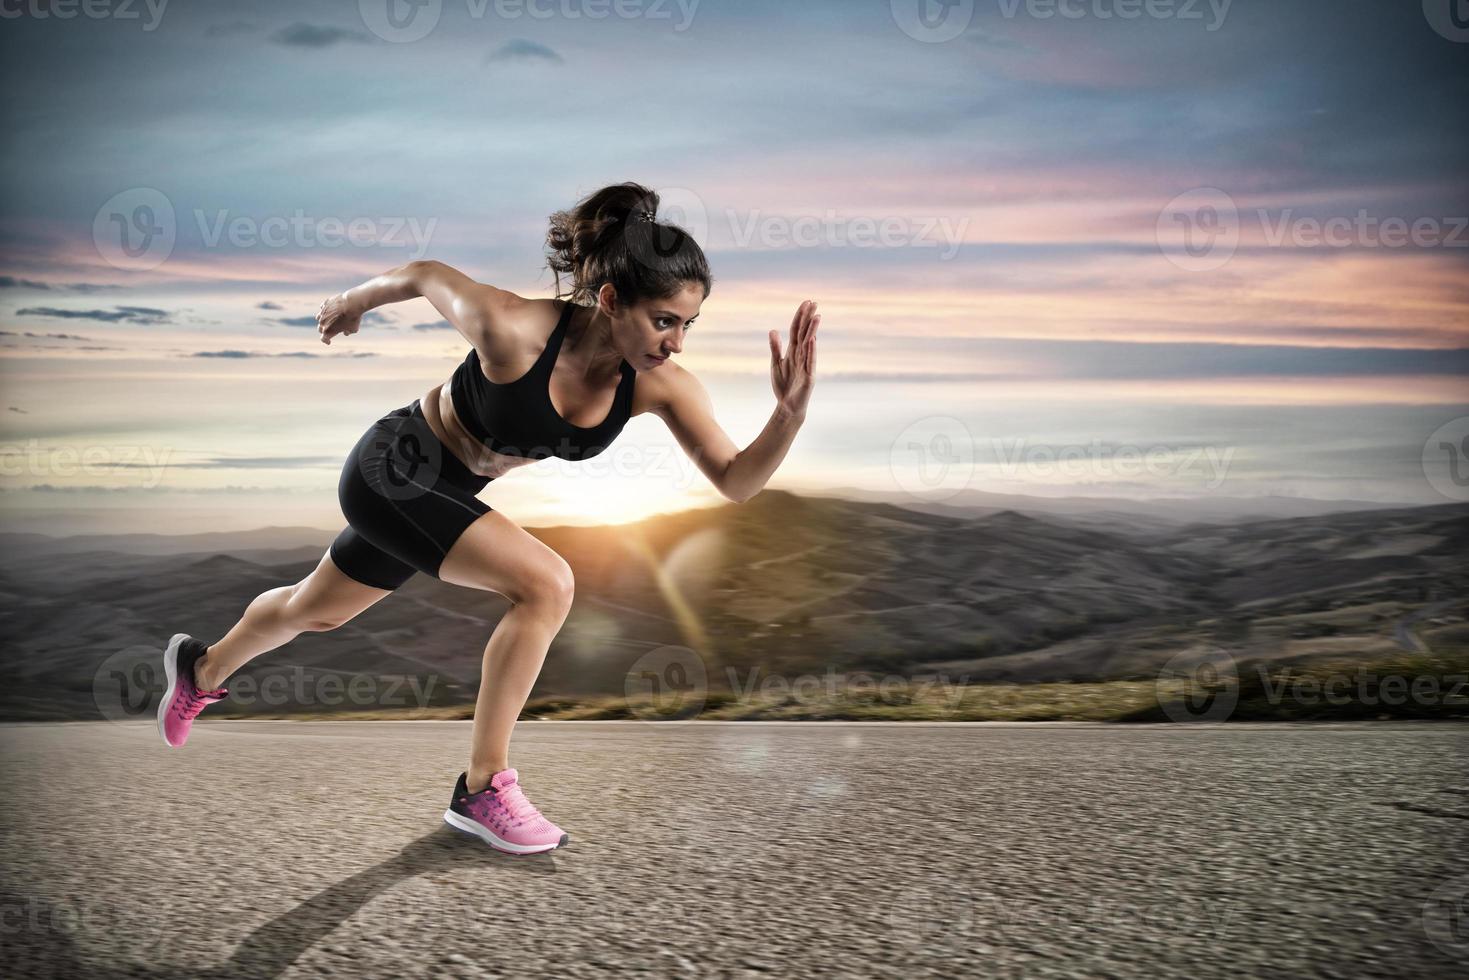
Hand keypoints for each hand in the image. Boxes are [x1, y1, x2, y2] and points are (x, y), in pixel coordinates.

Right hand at [317, 293, 361, 345]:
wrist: (353, 303)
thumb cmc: (354, 318)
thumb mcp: (354, 328)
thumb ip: (348, 332)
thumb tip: (345, 332)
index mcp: (328, 331)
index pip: (323, 339)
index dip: (326, 341)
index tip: (329, 342)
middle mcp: (323, 322)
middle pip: (320, 329)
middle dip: (324, 330)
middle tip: (330, 330)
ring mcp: (323, 312)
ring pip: (319, 318)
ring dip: (322, 320)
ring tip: (327, 320)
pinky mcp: (326, 303)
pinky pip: (322, 307)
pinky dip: (325, 310)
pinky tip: (329, 310)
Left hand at [768, 299, 817, 418]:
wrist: (787, 406)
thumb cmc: (783, 386)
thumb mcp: (776, 364)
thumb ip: (775, 348)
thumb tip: (773, 330)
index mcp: (793, 351)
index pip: (797, 330)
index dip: (800, 317)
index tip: (806, 303)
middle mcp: (801, 355)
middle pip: (804, 333)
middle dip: (808, 318)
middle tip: (814, 302)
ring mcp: (806, 365)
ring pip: (809, 344)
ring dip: (812, 330)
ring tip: (817, 316)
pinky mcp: (809, 376)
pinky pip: (810, 361)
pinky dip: (811, 350)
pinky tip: (812, 339)